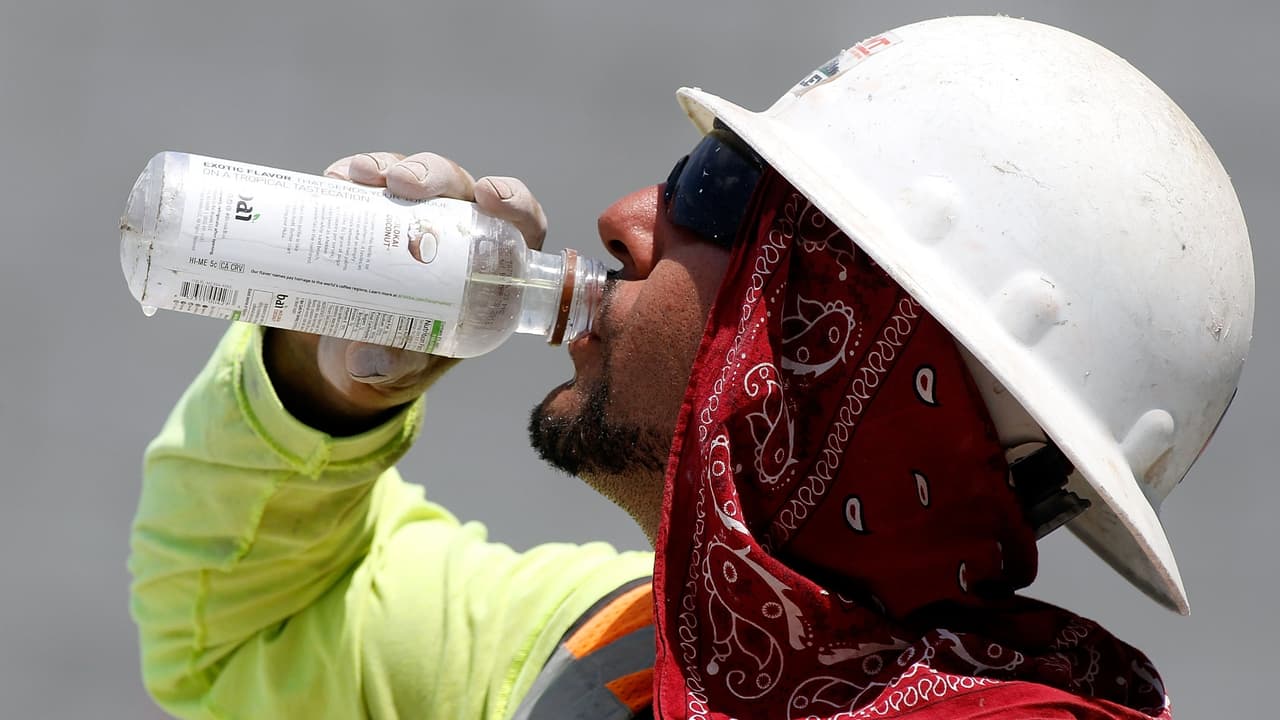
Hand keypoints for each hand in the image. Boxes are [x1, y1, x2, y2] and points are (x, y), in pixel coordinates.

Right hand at [264, 151, 547, 435]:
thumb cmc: (400, 359)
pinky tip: (337, 177)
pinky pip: (371, 182)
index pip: (519, 224)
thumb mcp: (400, 369)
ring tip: (361, 176)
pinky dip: (353, 175)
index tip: (488, 194)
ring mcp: (416, 216)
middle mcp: (459, 233)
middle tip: (402, 184)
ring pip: (415, 175)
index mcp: (489, 269)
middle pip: (460, 188)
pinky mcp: (376, 210)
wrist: (351, 351)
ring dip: (391, 166)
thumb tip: (366, 362)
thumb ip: (393, 365)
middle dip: (434, 175)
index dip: (513, 201)